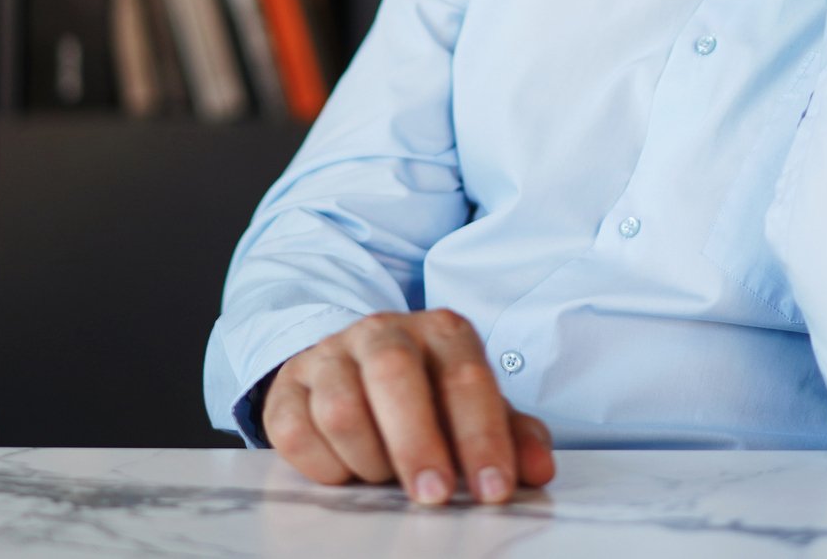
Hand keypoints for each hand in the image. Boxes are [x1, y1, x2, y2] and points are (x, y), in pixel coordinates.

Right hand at [262, 308, 556, 503]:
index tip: (492, 490)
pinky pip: (295, 431)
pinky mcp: (287, 386)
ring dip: (370, 459)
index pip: (465, 377)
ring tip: (386, 476)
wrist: (354, 367)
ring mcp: (330, 354)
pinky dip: (324, 466)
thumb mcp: (474, 410)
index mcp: (442, 332)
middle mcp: (384, 330)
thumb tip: (539, 471)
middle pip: (394, 375)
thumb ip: (512, 436)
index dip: (481, 437)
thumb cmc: (428, 396)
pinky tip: (345, 472)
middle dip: (417, 443)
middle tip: (433, 496)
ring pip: (340, 407)